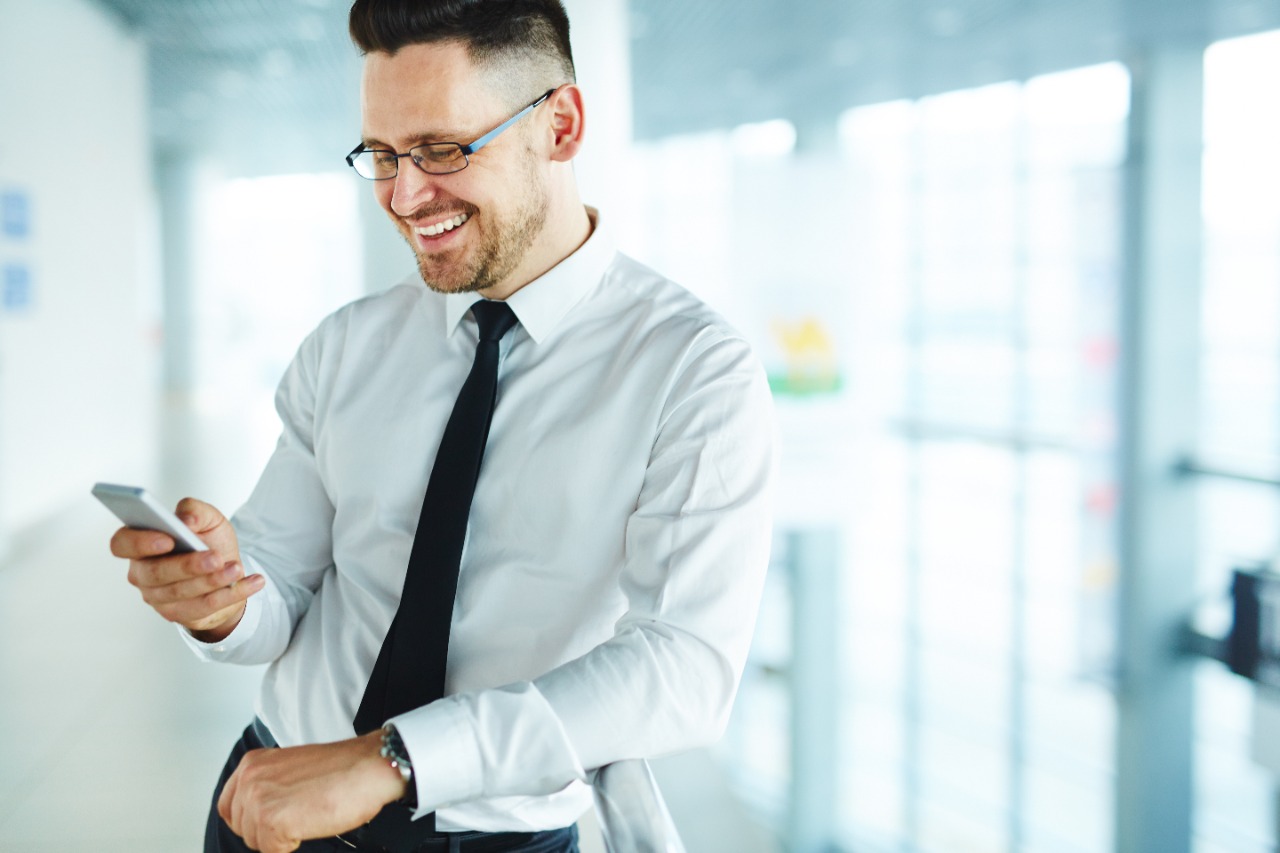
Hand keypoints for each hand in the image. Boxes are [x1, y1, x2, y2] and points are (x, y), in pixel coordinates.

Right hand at [110, 497, 262, 641]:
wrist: (226, 572)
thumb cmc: (209, 542)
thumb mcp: (208, 519)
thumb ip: (195, 510)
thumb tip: (185, 520)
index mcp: (140, 545)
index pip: (122, 544)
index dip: (140, 543)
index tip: (167, 539)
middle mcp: (143, 573)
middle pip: (156, 573)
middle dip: (188, 566)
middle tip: (216, 558)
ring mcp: (157, 597)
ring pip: (182, 592)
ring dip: (213, 581)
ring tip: (236, 569)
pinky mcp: (179, 614)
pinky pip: (204, 607)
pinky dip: (232, 594)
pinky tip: (252, 582)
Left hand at [218, 731, 407, 852]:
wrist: (367, 767)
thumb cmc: (342, 769)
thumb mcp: (292, 769)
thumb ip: (269, 786)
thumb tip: (262, 813)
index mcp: (253, 764)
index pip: (229, 807)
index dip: (250, 821)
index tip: (267, 823)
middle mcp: (249, 779)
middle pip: (242, 828)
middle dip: (268, 831)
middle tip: (299, 816)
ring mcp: (258, 800)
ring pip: (256, 842)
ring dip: (281, 838)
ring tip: (307, 816)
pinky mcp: (271, 820)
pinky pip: (273, 850)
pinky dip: (292, 845)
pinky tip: (310, 824)